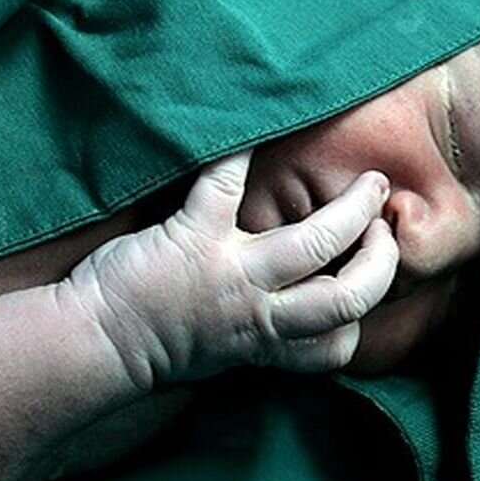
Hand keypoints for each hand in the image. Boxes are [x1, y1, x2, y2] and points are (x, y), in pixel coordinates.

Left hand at [66, 150, 398, 389]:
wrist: (97, 341)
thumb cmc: (158, 345)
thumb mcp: (227, 353)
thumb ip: (268, 335)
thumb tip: (298, 312)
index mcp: (268, 343)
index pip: (340, 344)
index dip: (364, 313)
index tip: (367, 283)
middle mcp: (259, 313)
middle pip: (349, 296)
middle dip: (380, 259)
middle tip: (382, 225)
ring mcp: (230, 273)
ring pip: (315, 243)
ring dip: (352, 208)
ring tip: (369, 182)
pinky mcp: (194, 236)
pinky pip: (227, 181)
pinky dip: (244, 147)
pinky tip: (259, 126)